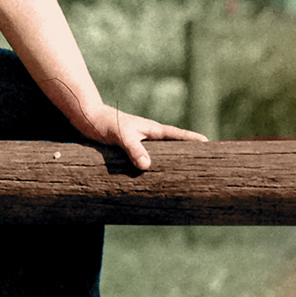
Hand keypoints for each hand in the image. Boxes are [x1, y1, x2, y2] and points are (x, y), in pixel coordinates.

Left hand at [72, 108, 207, 172]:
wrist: (86, 118)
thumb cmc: (105, 124)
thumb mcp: (121, 136)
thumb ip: (134, 149)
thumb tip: (147, 166)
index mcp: (152, 130)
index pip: (178, 135)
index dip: (193, 139)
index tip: (209, 143)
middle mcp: (148, 136)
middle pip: (173, 145)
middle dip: (187, 153)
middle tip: (203, 164)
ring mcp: (139, 142)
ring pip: (160, 154)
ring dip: (169, 162)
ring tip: (181, 176)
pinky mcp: (128, 149)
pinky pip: (146, 159)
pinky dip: (152, 167)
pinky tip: (152, 178)